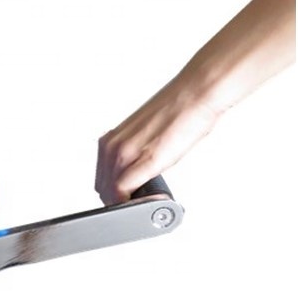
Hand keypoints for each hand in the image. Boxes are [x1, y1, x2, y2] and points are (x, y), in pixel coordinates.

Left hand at [95, 0, 294, 204]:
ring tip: (150, 201)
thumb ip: (133, 158)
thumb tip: (134, 179)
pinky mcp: (144, 159)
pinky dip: (135, 202)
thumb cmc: (176, 113)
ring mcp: (125, 153)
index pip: (102, 181)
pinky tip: (153, 200)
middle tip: (142, 202)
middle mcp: (111, 147)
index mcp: (109, 142)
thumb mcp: (143, 139)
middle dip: (120, 202)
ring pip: (111, 193)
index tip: (128, 201)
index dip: (113, 196)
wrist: (195, 93)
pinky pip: (124, 192)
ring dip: (128, 204)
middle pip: (104, 190)